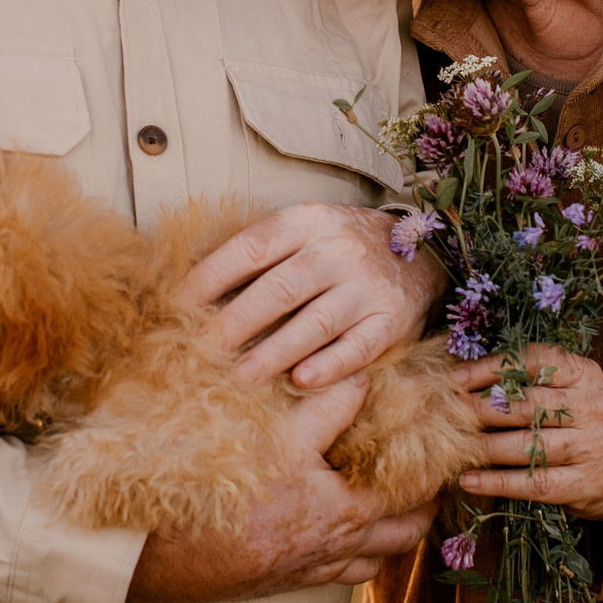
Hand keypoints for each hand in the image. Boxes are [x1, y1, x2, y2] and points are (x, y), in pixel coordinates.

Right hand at [126, 374, 436, 602]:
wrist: (157, 556)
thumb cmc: (217, 495)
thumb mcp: (276, 439)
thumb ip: (327, 409)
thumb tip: (363, 379)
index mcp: (347, 512)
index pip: (416, 491)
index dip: (437, 464)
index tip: (447, 440)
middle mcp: (339, 548)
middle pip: (407, 531)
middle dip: (424, 502)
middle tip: (425, 468)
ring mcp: (313, 568)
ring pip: (376, 558)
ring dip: (390, 532)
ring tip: (387, 497)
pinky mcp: (284, 580)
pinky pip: (340, 575)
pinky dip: (354, 554)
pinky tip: (338, 527)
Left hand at [182, 202, 445, 388]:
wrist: (423, 252)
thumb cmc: (342, 247)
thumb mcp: (304, 231)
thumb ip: (261, 253)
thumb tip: (193, 287)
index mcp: (307, 221)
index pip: (251, 248)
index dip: (211, 277)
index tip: (178, 306)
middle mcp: (338, 249)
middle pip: (277, 290)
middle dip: (234, 324)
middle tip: (199, 353)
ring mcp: (367, 286)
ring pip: (314, 322)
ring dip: (273, 354)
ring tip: (239, 378)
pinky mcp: (393, 320)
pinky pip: (357, 347)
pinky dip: (329, 366)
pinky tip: (301, 382)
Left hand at [457, 346, 602, 518]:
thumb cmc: (576, 422)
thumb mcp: (563, 390)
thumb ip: (525, 380)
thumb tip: (461, 376)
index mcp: (585, 374)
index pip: (534, 361)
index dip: (492, 368)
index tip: (455, 377)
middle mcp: (592, 407)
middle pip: (528, 405)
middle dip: (481, 409)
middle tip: (446, 413)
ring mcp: (593, 446)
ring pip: (530, 445)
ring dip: (485, 447)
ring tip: (453, 447)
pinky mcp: (587, 483)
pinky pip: (534, 482)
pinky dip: (497, 483)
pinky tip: (468, 481)